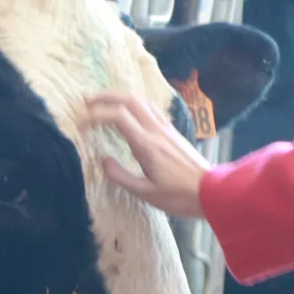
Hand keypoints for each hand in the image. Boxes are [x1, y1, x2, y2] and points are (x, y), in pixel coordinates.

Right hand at [82, 92, 211, 221]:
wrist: (212, 192)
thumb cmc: (179, 196)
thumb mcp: (146, 193)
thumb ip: (121, 176)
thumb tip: (103, 160)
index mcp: (146, 144)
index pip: (117, 117)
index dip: (95, 115)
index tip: (81, 124)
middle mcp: (156, 130)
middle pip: (129, 100)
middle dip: (105, 97)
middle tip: (87, 103)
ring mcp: (166, 128)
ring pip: (141, 101)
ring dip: (120, 98)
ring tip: (104, 104)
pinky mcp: (173, 132)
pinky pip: (150, 109)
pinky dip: (134, 105)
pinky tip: (128, 113)